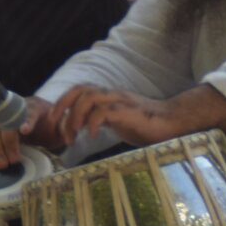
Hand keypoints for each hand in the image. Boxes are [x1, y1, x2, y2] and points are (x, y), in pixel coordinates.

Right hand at [0, 96, 60, 169]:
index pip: (30, 111)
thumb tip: (68, 137)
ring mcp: (4, 120)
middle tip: (14, 160)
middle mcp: (16, 110)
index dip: (27, 120)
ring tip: (2, 165)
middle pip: (8, 124)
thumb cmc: (52, 124)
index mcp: (35, 107)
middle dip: (9, 142)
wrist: (43, 122)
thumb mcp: (62, 126)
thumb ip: (65, 128)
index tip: (24, 131)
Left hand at [50, 86, 182, 149]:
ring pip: (88, 98)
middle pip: (79, 89)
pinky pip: (104, 111)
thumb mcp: (118, 121)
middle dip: (62, 106)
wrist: (172, 122)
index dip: (63, 103)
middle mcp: (111, 94)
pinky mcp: (127, 111)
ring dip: (75, 117)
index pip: (79, 90)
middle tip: (54, 126)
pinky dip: (93, 123)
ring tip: (73, 136)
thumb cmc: (146, 125)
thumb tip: (85, 127)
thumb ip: (102, 120)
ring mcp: (119, 101)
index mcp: (107, 96)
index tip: (54, 121)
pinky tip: (93, 136)